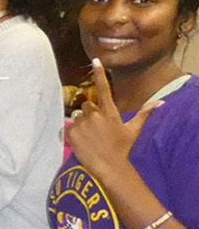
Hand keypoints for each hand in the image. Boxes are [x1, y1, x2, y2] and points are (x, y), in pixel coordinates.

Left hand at [66, 57, 161, 179]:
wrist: (110, 167)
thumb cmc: (123, 148)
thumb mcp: (134, 130)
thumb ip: (144, 113)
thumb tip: (160, 102)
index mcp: (110, 113)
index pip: (104, 89)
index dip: (99, 74)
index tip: (95, 61)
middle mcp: (95, 115)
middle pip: (87, 105)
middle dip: (90, 113)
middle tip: (97, 128)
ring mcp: (82, 124)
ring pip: (77, 116)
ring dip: (81, 123)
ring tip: (90, 136)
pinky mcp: (71, 133)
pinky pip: (68, 126)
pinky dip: (72, 132)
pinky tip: (81, 141)